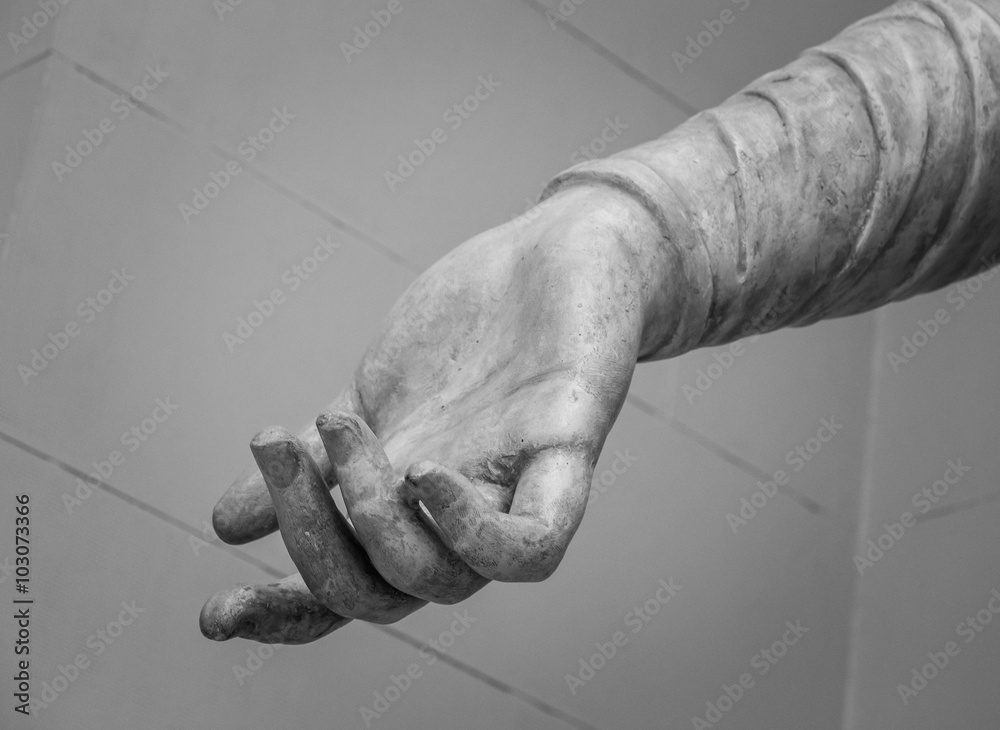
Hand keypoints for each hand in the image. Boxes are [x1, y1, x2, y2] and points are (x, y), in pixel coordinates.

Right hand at [199, 184, 670, 642]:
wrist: (553, 248)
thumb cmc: (466, 327)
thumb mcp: (372, 395)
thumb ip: (318, 459)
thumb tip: (228, 525)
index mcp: (404, 503)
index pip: (342, 589)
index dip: (281, 616)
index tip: (214, 616)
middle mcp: (455, 515)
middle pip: (378, 594)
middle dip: (310, 537)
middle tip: (279, 444)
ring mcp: (511, 487)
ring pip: (440, 579)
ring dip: (370, 516)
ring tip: (345, 428)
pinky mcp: (570, 450)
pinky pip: (535, 543)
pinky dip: (477, 536)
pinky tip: (426, 477)